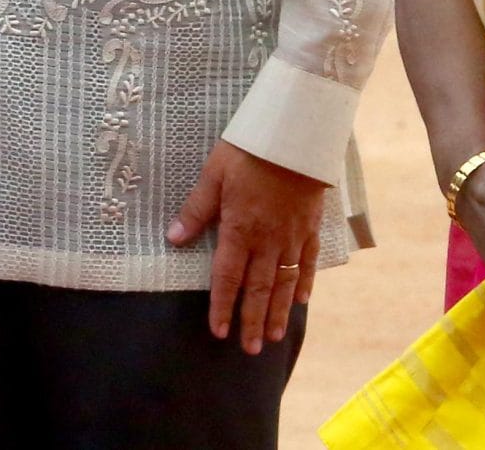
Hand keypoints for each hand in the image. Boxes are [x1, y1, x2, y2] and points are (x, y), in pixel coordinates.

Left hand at [167, 140, 325, 353]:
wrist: (296, 135)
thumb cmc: (250, 150)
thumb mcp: (214, 174)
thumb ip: (196, 210)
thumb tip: (173, 239)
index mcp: (240, 229)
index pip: (227, 277)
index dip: (222, 305)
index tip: (219, 331)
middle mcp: (267, 240)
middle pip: (258, 289)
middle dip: (251, 321)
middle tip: (248, 349)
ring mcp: (292, 236)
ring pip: (284, 283)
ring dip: (277, 312)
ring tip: (271, 337)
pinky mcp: (310, 227)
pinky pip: (307, 262)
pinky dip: (304, 284)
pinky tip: (301, 301)